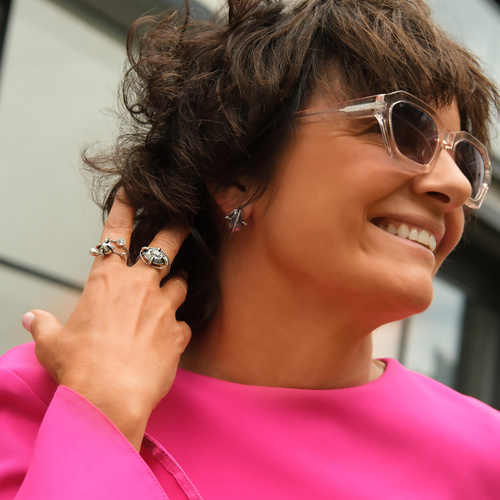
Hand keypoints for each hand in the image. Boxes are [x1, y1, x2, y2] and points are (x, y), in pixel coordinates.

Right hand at [22, 190, 190, 449]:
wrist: (109, 397)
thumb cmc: (80, 367)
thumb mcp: (53, 344)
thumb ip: (44, 326)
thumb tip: (31, 320)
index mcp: (107, 281)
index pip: (116, 234)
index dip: (125, 207)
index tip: (133, 190)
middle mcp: (139, 287)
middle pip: (166, 245)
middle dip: (177, 228)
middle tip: (185, 219)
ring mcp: (163, 307)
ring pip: (180, 283)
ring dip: (176, 285)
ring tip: (171, 292)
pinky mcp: (178, 332)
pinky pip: (183, 324)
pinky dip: (177, 328)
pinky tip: (169, 338)